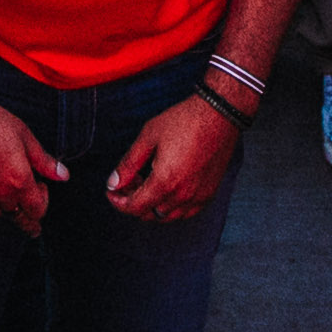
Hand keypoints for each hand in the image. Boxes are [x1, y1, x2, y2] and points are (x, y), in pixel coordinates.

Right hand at [0, 89, 66, 236]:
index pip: (38, 211)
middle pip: (20, 220)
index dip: (44, 200)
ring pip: (1, 214)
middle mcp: (0, 195)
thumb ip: (44, 161)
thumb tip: (63, 175)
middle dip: (30, 219)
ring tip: (12, 198)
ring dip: (10, 208)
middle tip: (35, 227)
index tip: (41, 185)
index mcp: (18, 182)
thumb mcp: (24, 136)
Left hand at [105, 85, 242, 222]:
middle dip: (134, 202)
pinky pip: (186, 212)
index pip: (135, 208)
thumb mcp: (149, 136)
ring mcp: (198, 197)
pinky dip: (172, 207)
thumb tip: (114, 183)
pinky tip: (167, 189)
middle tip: (130, 182)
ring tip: (148, 183)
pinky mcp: (209, 194)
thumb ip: (129, 164)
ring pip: (167, 216)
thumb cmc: (185, 121)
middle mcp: (182, 195)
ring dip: (152, 206)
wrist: (219, 115)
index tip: (112, 192)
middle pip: (149, 214)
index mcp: (165, 182)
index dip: (118, 202)